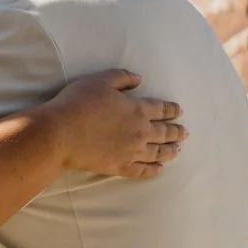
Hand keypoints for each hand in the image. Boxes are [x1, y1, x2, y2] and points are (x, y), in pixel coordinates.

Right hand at [42, 69, 183, 179]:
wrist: (62, 134)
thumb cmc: (79, 103)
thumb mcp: (100, 80)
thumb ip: (122, 77)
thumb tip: (140, 78)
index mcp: (137, 109)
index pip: (161, 109)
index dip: (172, 110)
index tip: (180, 111)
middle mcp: (140, 132)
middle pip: (164, 132)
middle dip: (177, 131)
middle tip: (186, 133)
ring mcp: (132, 152)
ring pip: (158, 152)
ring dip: (170, 150)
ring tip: (178, 150)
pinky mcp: (121, 167)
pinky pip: (143, 170)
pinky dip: (154, 170)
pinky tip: (160, 169)